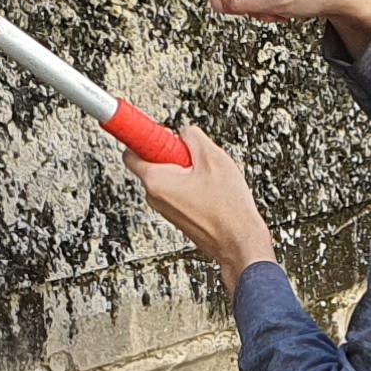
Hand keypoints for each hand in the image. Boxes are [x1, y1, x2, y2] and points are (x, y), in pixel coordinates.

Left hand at [128, 127, 280, 285]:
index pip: (131, 151)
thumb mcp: (213, 158)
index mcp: (156, 181)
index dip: (143, 136)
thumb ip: (192, 136)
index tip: (149, 128)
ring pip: (169, 176)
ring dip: (187, 170)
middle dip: (174, 153)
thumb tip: (184, 132)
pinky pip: (178, 190)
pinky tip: (211, 190)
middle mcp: (155, 197)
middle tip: (196, 155)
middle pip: (153, 162)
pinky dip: (191, 184)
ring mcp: (165, 208)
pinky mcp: (177, 215)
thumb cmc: (227, 208)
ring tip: (210, 177)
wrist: (239, 242)